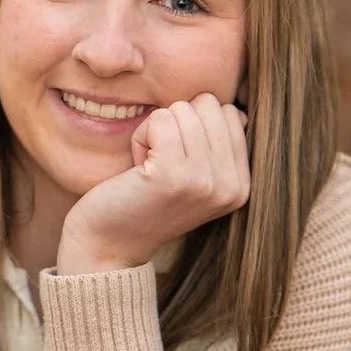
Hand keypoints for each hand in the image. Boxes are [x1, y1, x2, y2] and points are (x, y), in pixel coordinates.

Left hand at [55, 95, 248, 274]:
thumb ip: (218, 146)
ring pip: (182, 109)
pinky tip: (137, 167)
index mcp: (240, 185)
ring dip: (155, 132)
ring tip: (148, 168)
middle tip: (160, 163)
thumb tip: (238, 112)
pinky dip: (141, 136)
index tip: (177, 162)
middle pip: (208, 105)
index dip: (194, 126)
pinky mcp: (173, 174)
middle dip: (176, 124)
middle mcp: (231, 186)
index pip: (229, 114)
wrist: (110, 246)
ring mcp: (204, 180)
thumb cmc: (146, 203)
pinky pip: (160, 119)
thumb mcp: (195, 177)